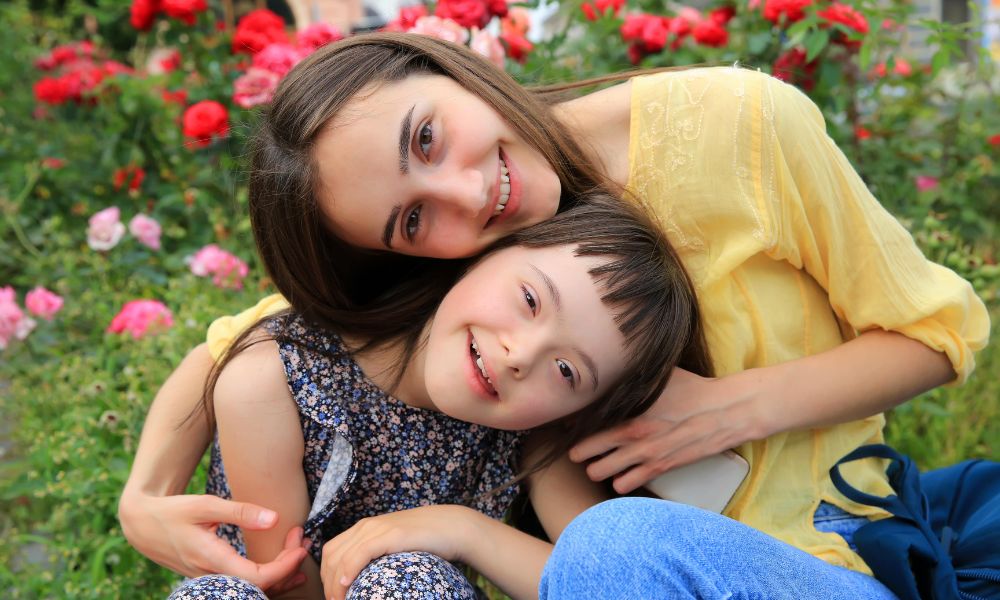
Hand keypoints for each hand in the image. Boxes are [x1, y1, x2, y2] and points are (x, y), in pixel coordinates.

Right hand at [118, 491, 308, 593]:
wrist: (142, 525)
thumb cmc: (173, 512)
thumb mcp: (205, 505)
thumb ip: (240, 512)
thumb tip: (274, 519)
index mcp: (212, 560)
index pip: (258, 578)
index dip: (284, 566)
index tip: (300, 545)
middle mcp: (211, 577)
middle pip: (260, 588)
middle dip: (288, 567)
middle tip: (304, 540)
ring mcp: (211, 581)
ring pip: (253, 591)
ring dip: (281, 576)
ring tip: (301, 554)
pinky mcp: (212, 579)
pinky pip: (244, 588)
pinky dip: (267, 579)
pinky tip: (284, 568)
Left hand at [320, 505, 476, 599]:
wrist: (452, 527)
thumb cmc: (426, 540)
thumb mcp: (393, 545)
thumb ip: (377, 555)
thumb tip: (365, 579)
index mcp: (364, 528)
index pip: (331, 551)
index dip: (326, 575)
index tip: (334, 595)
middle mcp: (366, 526)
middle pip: (331, 556)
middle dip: (327, 583)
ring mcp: (378, 529)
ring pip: (341, 556)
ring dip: (335, 583)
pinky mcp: (391, 535)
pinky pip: (361, 553)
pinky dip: (349, 569)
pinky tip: (347, 584)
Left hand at [569, 368, 765, 493]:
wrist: (724, 412)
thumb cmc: (692, 389)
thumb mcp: (659, 376)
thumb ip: (633, 377)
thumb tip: (613, 367)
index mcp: (629, 411)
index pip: (586, 423)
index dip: (573, 425)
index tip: (569, 425)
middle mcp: (632, 436)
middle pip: (587, 453)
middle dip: (579, 451)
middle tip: (579, 450)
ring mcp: (646, 455)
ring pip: (601, 473)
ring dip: (597, 468)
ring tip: (598, 463)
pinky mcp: (661, 468)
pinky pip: (627, 484)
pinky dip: (619, 481)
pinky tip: (620, 475)